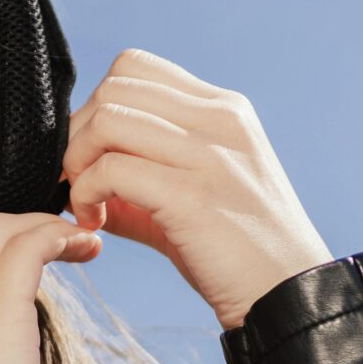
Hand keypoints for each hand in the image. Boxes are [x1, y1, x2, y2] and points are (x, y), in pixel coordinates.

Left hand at [61, 49, 333, 332]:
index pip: (135, 67)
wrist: (285, 296)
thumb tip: (78, 175)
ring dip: (77, 163)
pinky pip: (111, 170)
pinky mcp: (191, 195)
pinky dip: (86, 194)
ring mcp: (208, 153)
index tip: (93, 156)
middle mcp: (218, 119)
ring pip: (106, 119)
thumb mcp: (194, 194)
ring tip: (87, 204)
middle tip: (80, 182)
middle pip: (113, 87)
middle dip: (78, 135)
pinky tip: (95, 224)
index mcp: (222, 110)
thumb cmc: (236, 252)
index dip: (95, 108)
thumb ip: (141, 174)